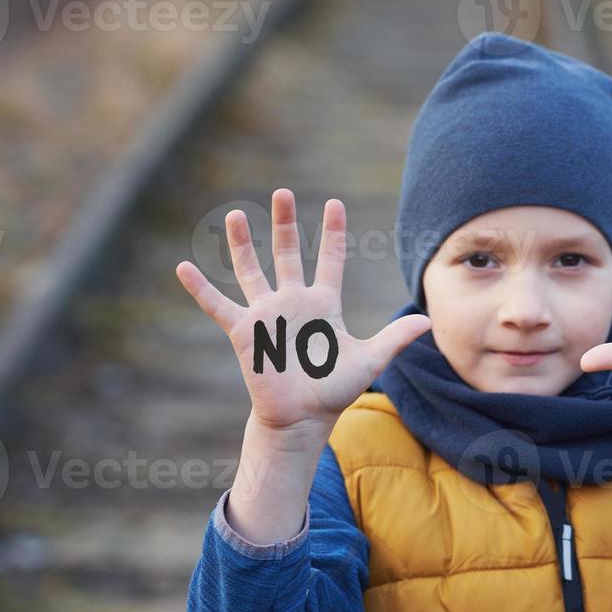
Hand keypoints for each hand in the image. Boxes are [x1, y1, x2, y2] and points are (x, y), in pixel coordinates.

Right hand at [175, 189, 431, 433]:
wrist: (301, 419)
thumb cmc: (334, 391)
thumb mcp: (369, 360)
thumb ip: (395, 337)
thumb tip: (428, 321)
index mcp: (323, 304)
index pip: (329, 259)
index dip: (332, 232)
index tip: (334, 204)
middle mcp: (293, 302)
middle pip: (287, 253)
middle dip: (284, 223)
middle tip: (281, 192)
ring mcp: (266, 314)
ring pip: (251, 270)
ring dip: (241, 244)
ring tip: (233, 214)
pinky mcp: (244, 331)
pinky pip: (218, 305)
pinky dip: (201, 288)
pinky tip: (183, 267)